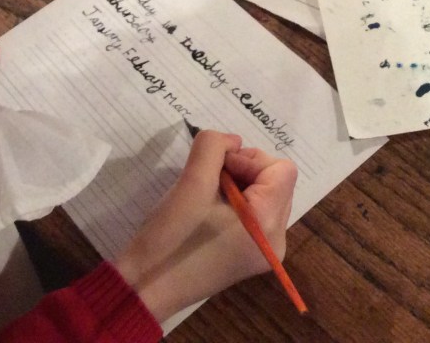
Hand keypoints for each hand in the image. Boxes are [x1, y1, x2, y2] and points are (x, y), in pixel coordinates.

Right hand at [113, 129, 297, 323]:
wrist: (146, 287)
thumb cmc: (171, 236)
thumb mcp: (192, 181)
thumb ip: (214, 146)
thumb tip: (233, 142)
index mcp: (268, 225)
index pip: (282, 169)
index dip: (249, 159)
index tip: (217, 170)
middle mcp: (276, 241)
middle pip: (276, 182)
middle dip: (243, 171)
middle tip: (208, 181)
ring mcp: (264, 253)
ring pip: (264, 196)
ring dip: (237, 186)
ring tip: (205, 198)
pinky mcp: (249, 257)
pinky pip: (255, 215)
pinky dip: (235, 203)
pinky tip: (206, 213)